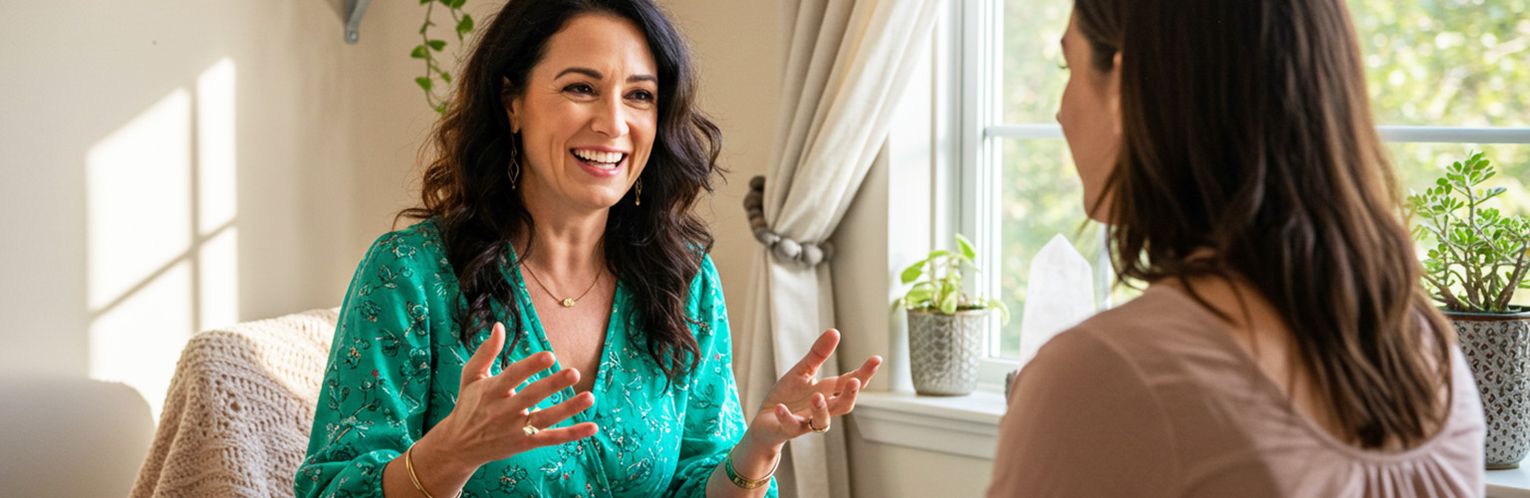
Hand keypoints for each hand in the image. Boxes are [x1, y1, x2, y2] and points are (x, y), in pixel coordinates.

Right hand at [429, 322, 598, 468]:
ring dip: (568, 409)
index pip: (513, 376)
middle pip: (531, 396)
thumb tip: (499, 326)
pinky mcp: (524, 444)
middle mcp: (503, 411)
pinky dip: (571, 434)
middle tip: (575, 372)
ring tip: (589, 397)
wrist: (458, 447)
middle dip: (553, 385)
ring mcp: (515, 429)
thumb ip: (486, 352)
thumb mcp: (471, 377)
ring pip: (545, 419)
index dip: (531, 366)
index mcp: (491, 391)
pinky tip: (592, 426)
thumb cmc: (468, 405)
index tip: (550, 355)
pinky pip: (551, 439)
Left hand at [749, 329, 881, 445]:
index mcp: (828, 392)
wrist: (765, 422)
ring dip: (820, 410)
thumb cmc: (788, 397)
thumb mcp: (802, 372)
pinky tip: (780, 407)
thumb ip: (818, 354)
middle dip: (850, 395)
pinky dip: (786, 418)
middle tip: (854, 382)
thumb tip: (835, 331)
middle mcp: (822, 409)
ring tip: (816, 397)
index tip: (877, 359)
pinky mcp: (787, 430)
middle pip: (843, 406)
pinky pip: (790, 426)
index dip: (864, 373)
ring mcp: (806, 421)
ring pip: (821, 422)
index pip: (850, 383)